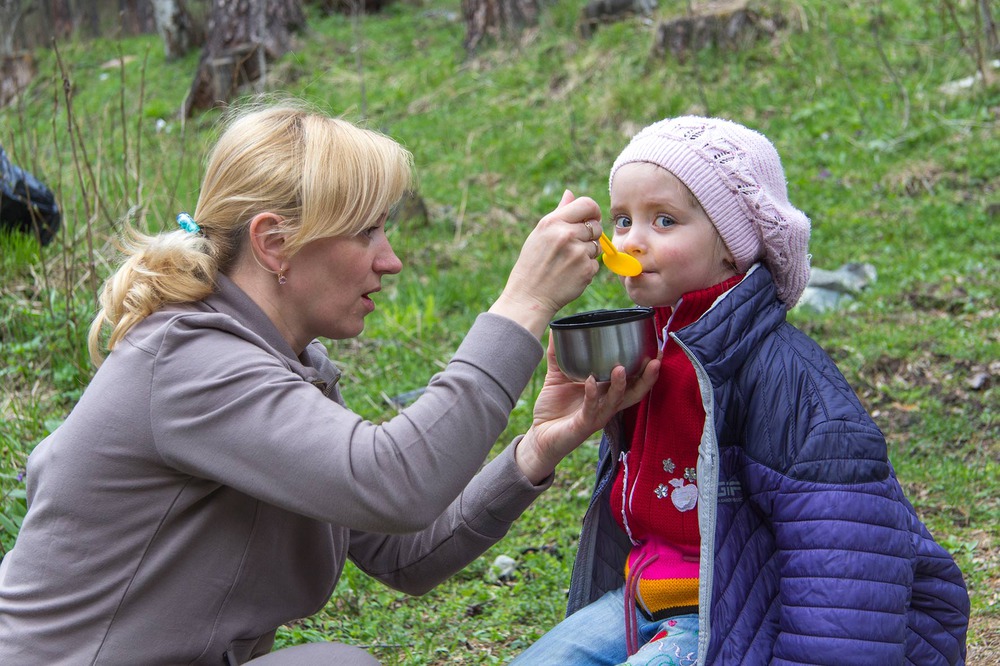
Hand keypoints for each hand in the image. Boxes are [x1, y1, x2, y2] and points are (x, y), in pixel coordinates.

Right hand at [489, 190, 602, 338]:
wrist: (529, 297)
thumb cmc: (532, 264)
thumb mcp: (540, 234)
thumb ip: (559, 213)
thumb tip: (570, 193)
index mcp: (553, 222)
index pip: (587, 204)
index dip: (593, 211)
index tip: (591, 218)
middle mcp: (566, 234)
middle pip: (596, 226)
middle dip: (590, 235)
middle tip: (573, 247)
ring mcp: (577, 253)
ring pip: (597, 245)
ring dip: (588, 253)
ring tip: (568, 262)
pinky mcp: (586, 270)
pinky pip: (596, 263)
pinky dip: (586, 269)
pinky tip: (570, 274)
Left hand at [515, 336, 659, 483]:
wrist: (539, 434)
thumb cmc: (554, 407)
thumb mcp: (558, 377)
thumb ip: (558, 355)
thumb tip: (557, 329)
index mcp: (606, 392)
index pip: (632, 379)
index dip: (646, 368)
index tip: (657, 350)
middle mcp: (606, 404)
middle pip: (635, 392)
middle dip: (647, 377)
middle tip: (656, 360)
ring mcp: (598, 416)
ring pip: (616, 401)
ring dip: (621, 385)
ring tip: (621, 368)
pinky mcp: (584, 425)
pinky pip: (591, 409)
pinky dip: (592, 394)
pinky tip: (591, 381)